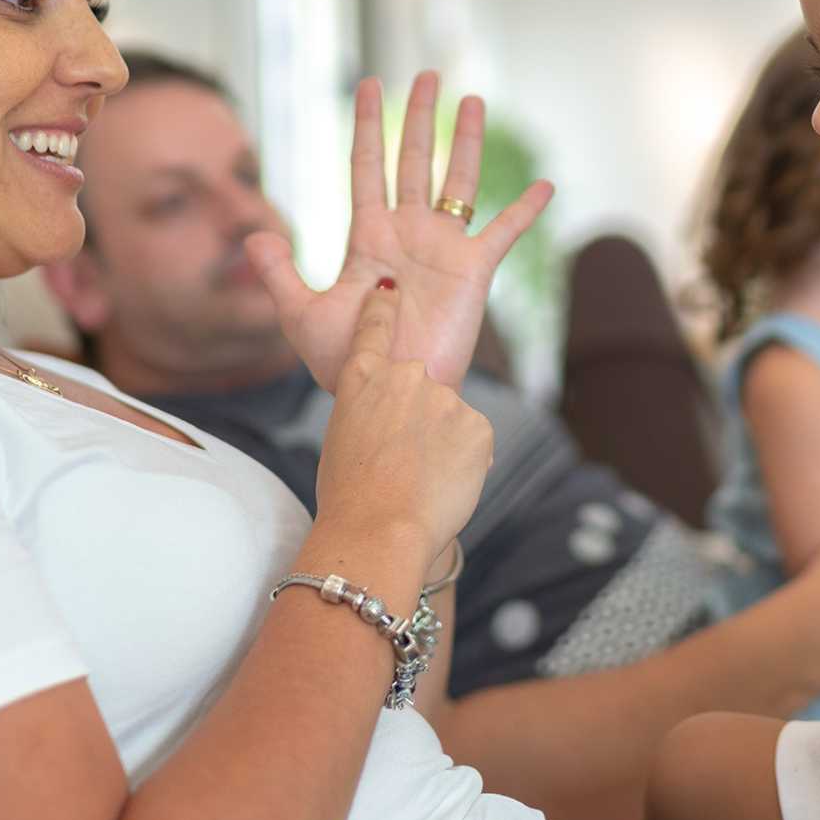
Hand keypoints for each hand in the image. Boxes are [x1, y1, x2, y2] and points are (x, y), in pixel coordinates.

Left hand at [245, 72, 552, 390]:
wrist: (390, 394)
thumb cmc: (348, 364)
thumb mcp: (302, 315)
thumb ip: (279, 273)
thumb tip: (254, 234)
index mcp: (368, 236)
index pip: (366, 166)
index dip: (366, 125)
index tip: (368, 84)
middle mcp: (408, 233)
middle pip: (413, 160)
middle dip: (418, 117)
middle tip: (426, 74)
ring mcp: (442, 248)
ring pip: (456, 181)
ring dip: (464, 140)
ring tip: (471, 99)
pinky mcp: (473, 270)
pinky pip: (503, 232)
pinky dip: (525, 210)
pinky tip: (545, 187)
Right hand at [315, 283, 492, 564]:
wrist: (379, 530)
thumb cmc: (350, 497)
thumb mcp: (342, 442)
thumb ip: (371, 416)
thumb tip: (392, 423)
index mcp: (362, 378)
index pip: (374, 327)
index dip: (383, 307)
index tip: (391, 288)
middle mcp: (405, 375)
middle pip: (419, 392)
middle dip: (416, 424)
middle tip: (400, 466)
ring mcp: (444, 397)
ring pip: (448, 421)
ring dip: (439, 448)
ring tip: (417, 484)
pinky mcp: (477, 422)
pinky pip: (472, 442)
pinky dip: (463, 463)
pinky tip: (442, 487)